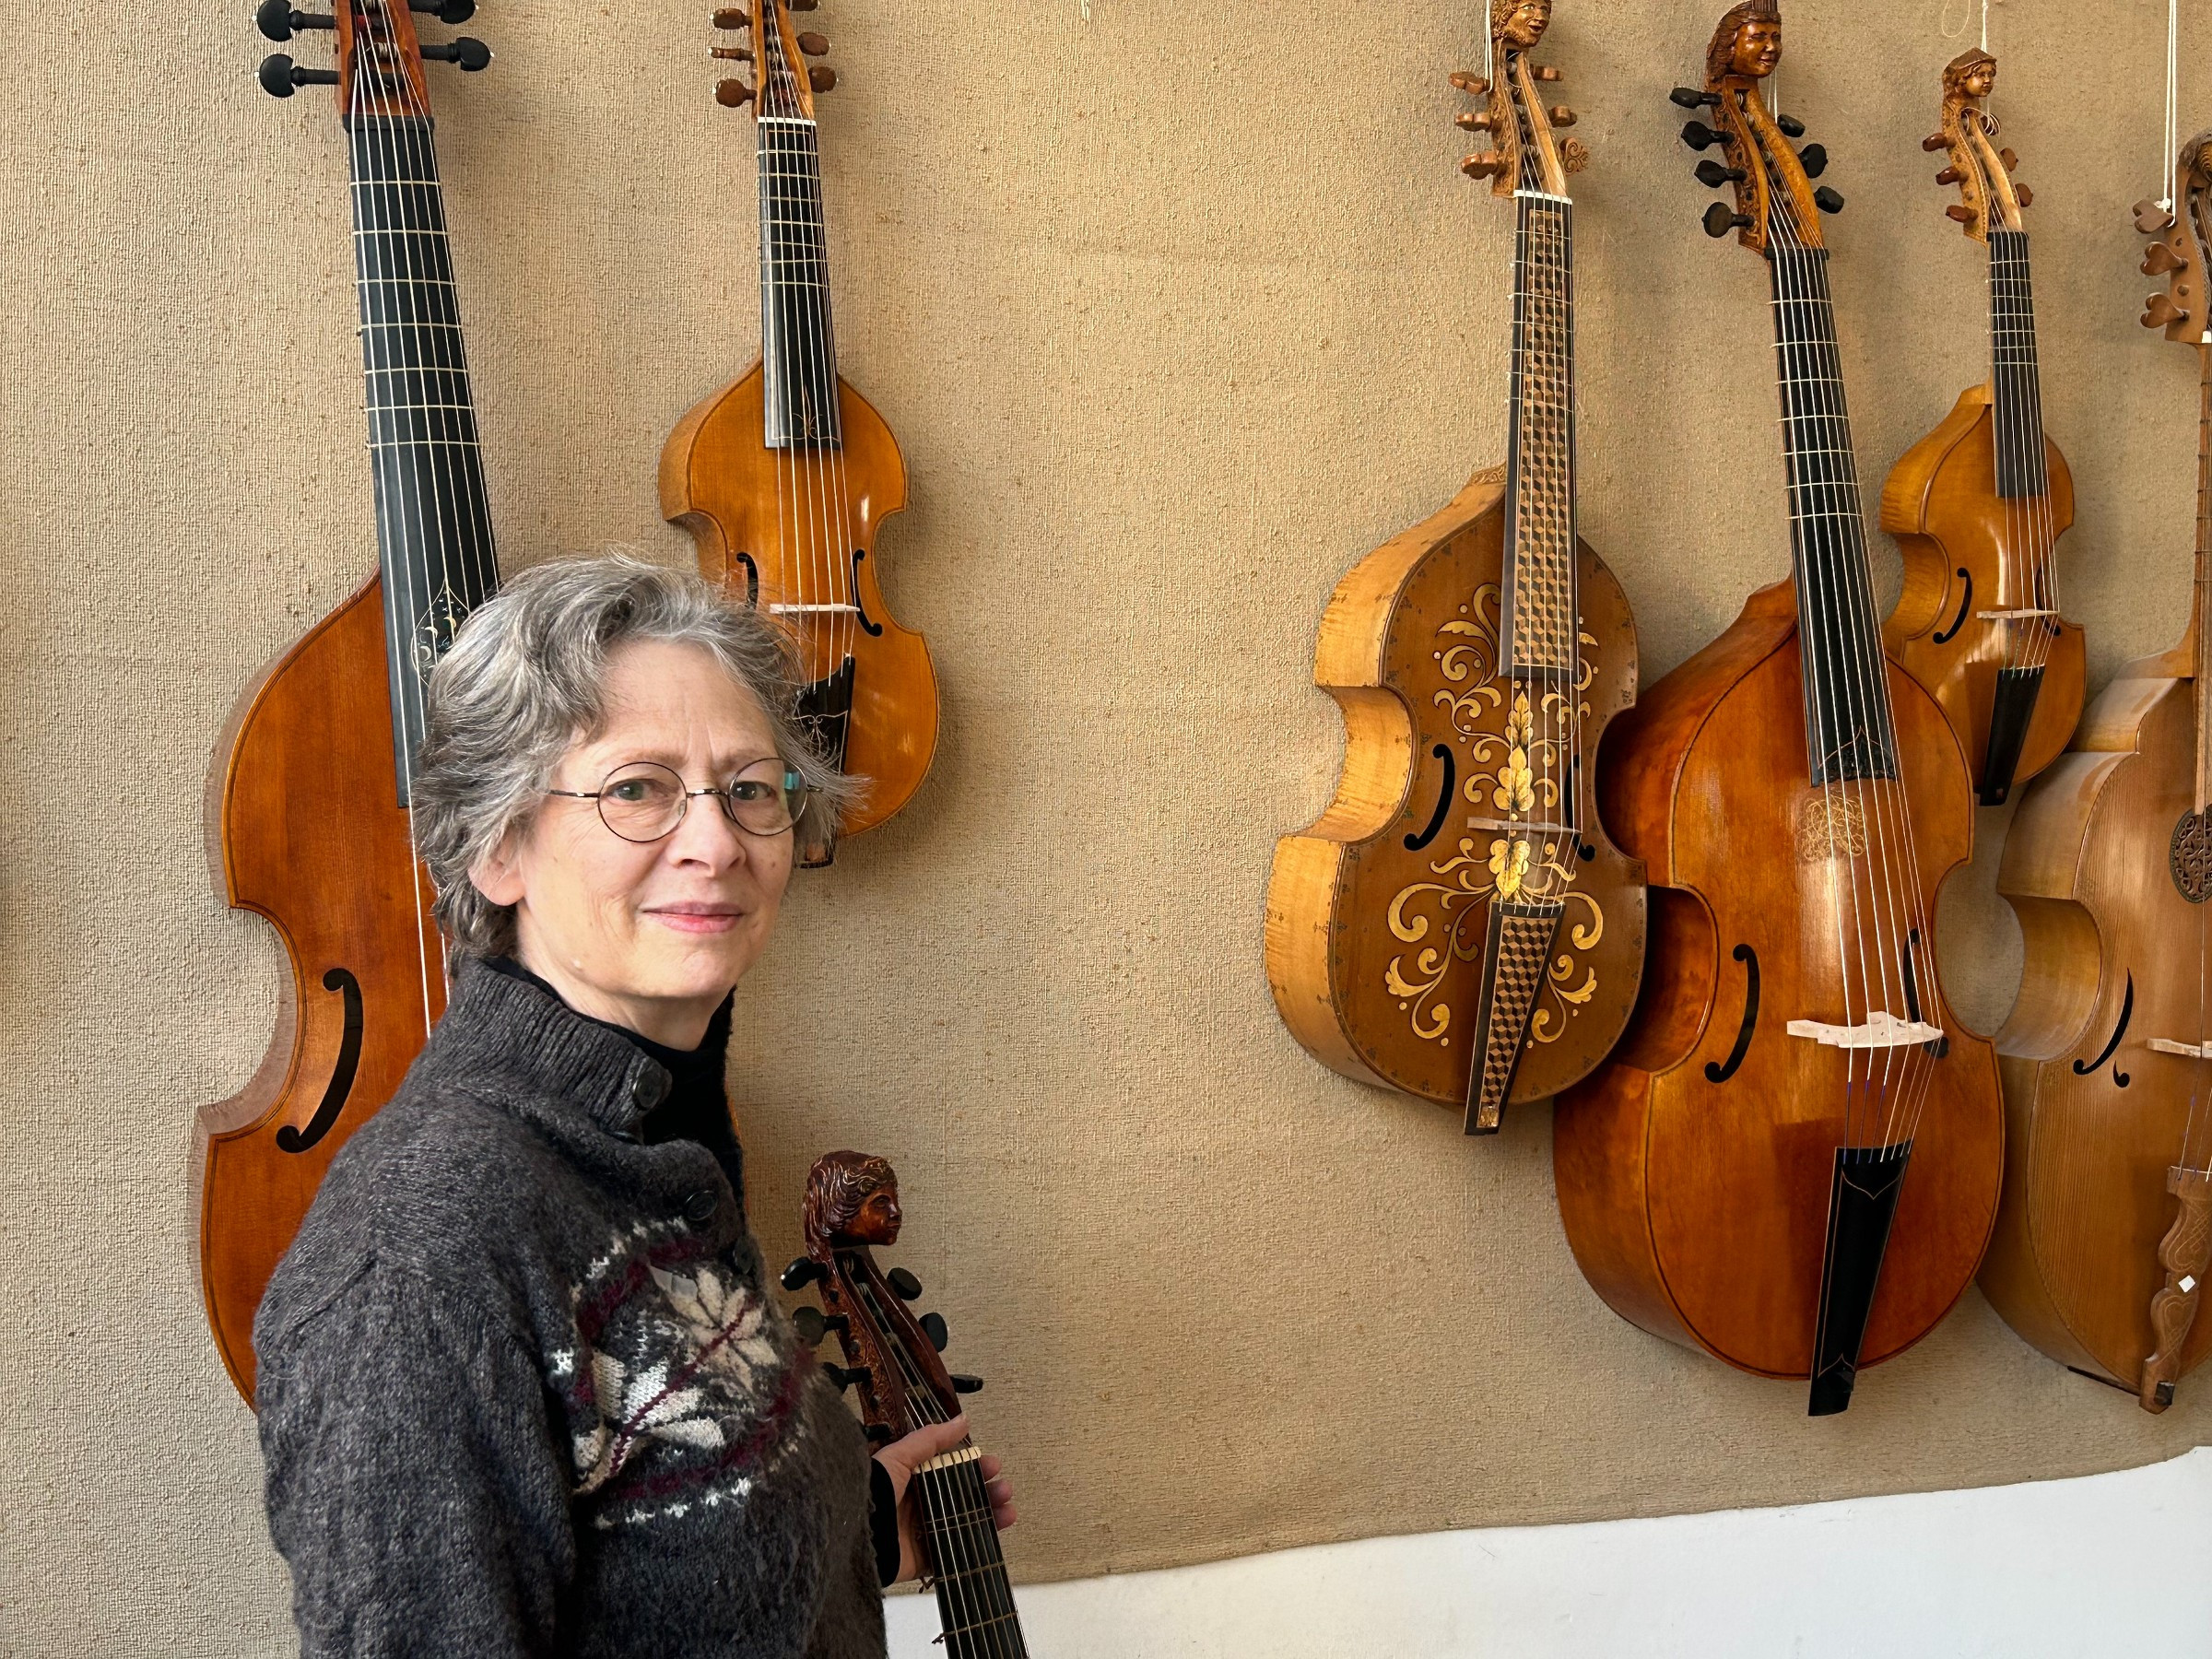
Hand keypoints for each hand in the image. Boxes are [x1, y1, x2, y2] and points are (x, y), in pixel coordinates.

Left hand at [872, 1414, 1015, 1583]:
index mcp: (912, 1479)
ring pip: (966, 1522)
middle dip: (987, 1490)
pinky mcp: (926, 1558)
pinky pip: (959, 1551)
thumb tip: (962, 1419)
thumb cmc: (872, 1492)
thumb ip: (930, 1440)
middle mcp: (920, 1505)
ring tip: (1007, 1508)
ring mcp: (924, 1532)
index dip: (973, 1466)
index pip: (951, 1470)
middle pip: (963, 1496)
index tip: (992, 1463)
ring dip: (991, 1513)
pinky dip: (981, 1542)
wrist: (853, 1536)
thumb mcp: (898, 1457)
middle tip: (1003, 1487)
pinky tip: (998, 1530)